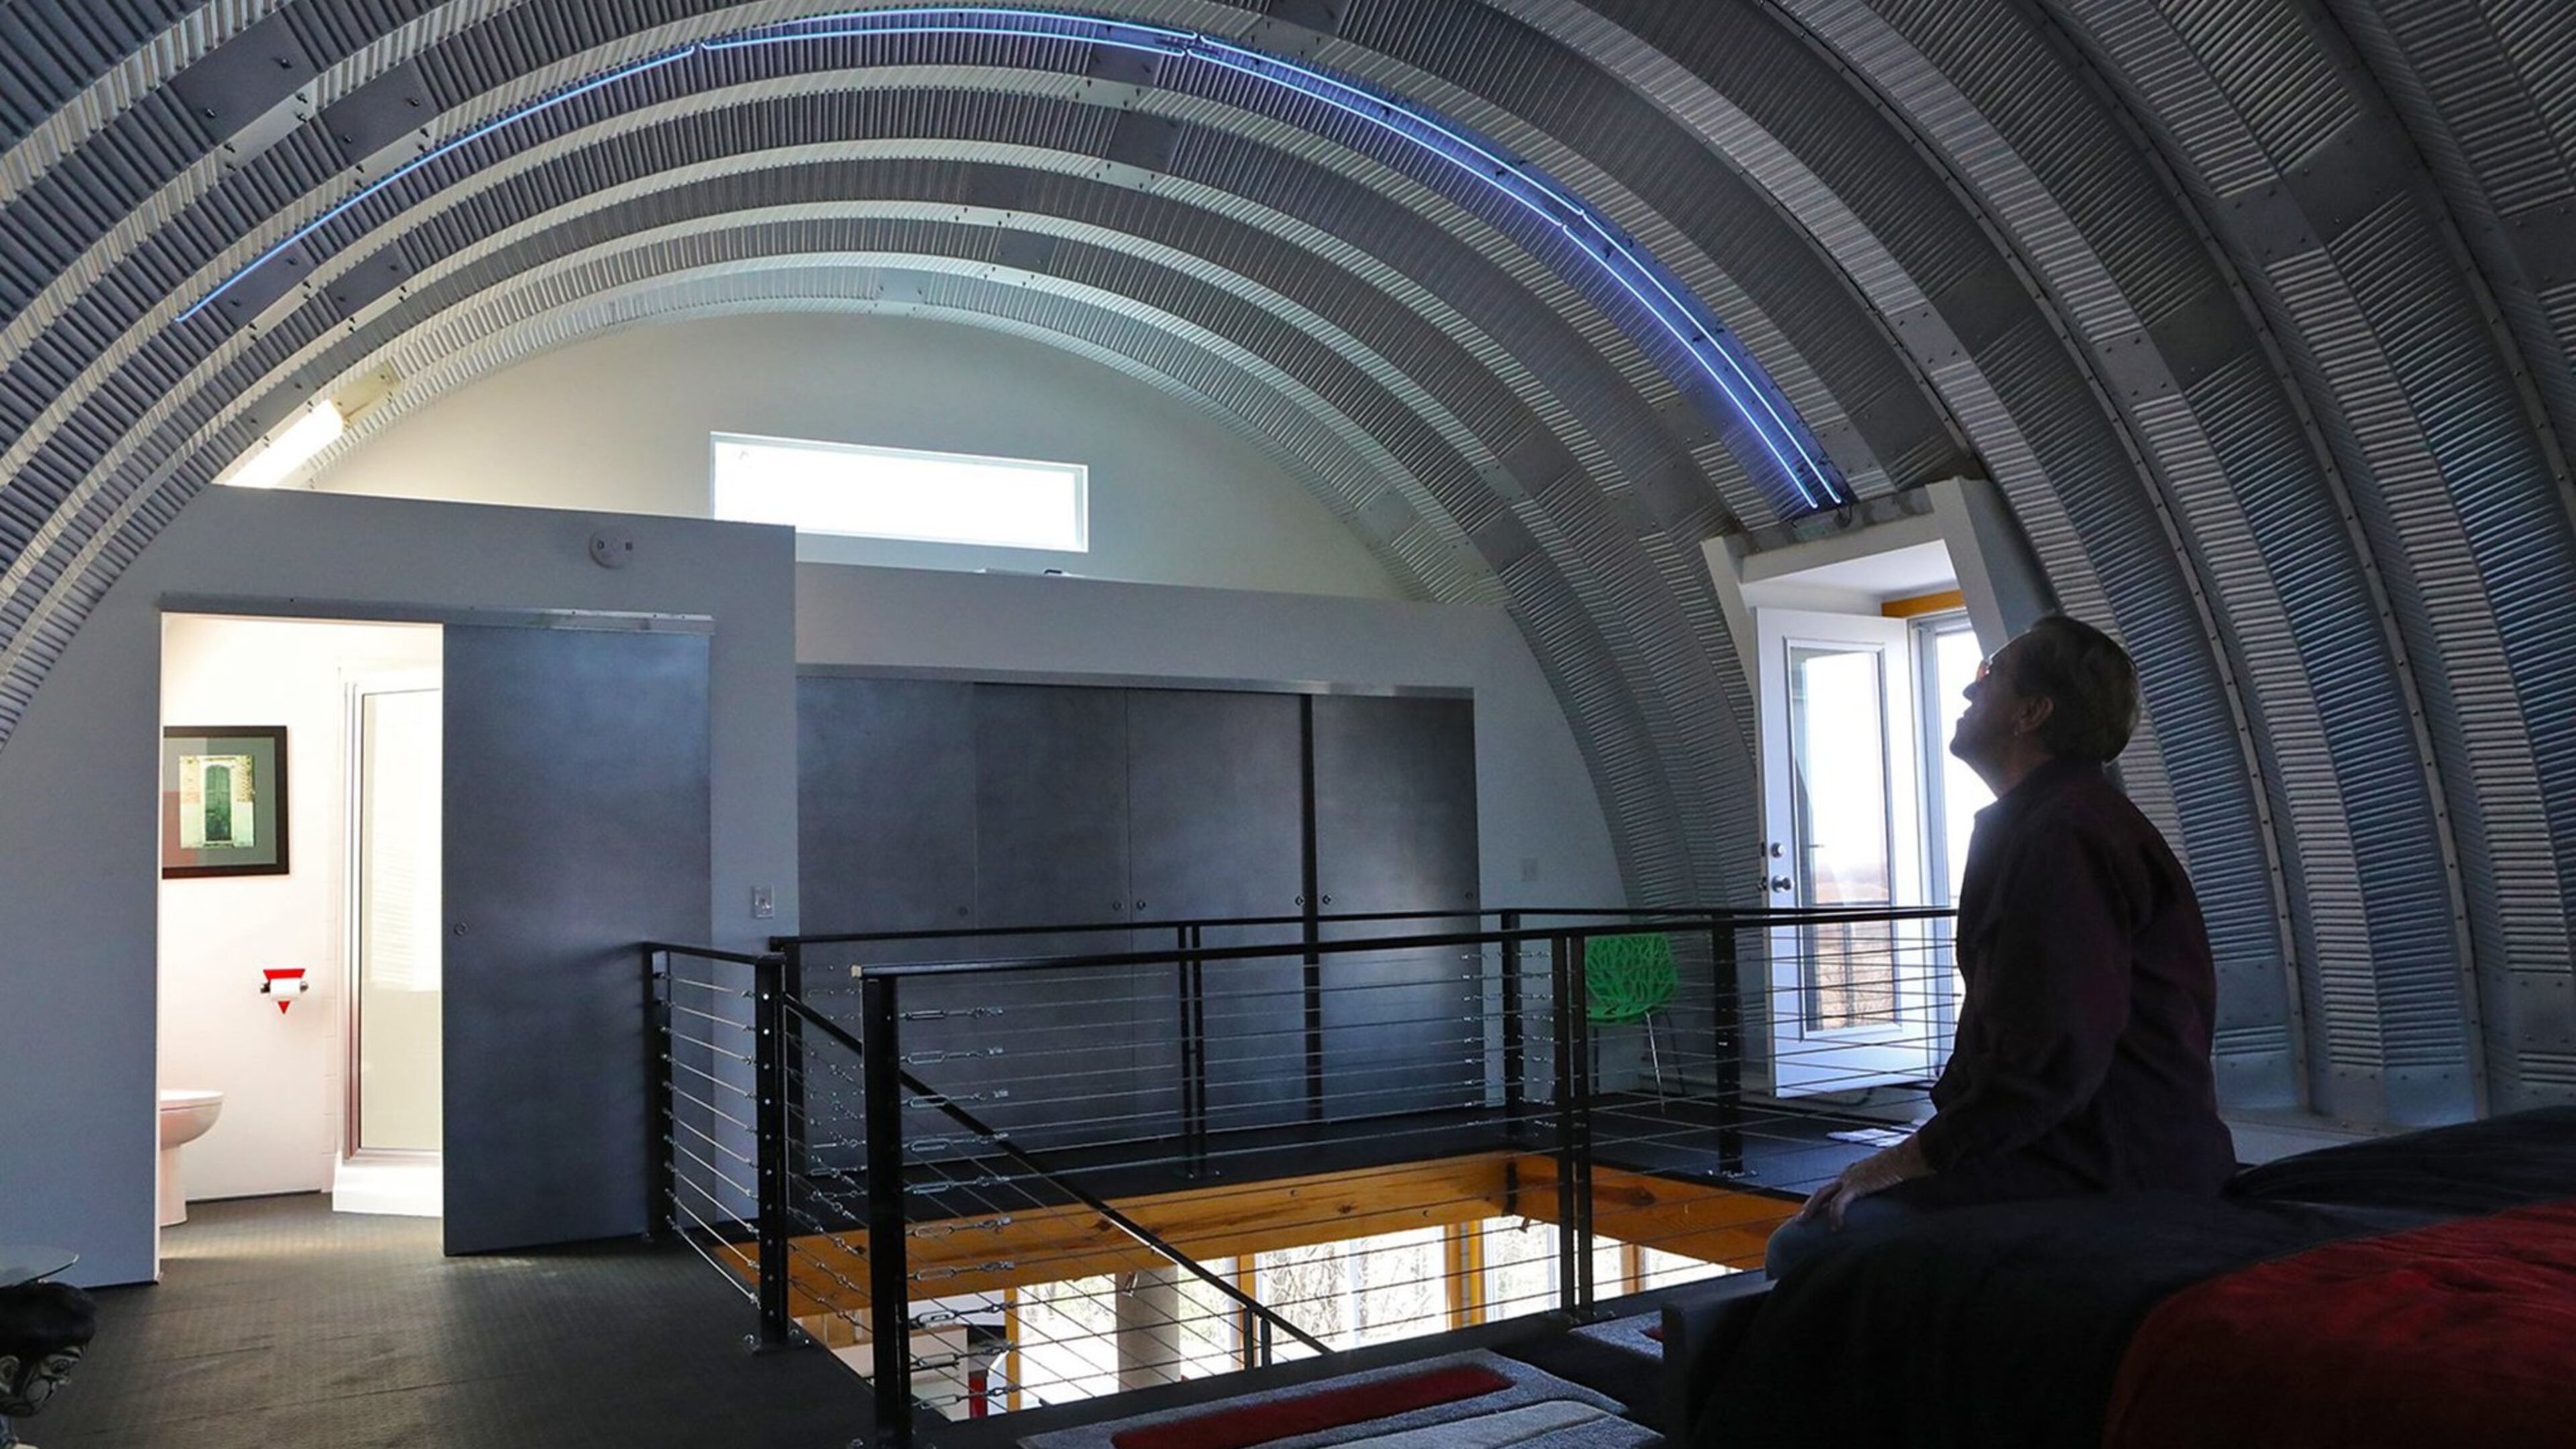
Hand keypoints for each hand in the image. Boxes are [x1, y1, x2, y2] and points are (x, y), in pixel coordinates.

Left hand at [1793, 1136, 1930, 1229]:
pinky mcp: (1856, 1185)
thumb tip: (1886, 1201)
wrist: (1904, 1158)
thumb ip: (1880, 1189)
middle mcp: (1848, 1174)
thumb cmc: (1899, 1167)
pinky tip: (1836, 1228)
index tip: (1818, 1210)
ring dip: (1812, 1209)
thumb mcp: (1886, 1180)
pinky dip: (1835, 1215)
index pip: (1833, 1187)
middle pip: (1822, 1190)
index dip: (1823, 1199)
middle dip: (1810, 1204)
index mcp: (1854, 1173)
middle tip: (1802, 1219)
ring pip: (1823, 1194)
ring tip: (1806, 1222)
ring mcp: (1850, 1178)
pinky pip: (1839, 1203)